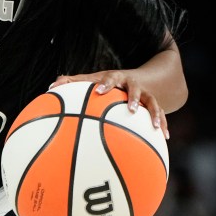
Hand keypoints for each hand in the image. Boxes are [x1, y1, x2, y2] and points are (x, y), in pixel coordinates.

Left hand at [49, 70, 168, 137]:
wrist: (138, 78)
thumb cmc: (107, 83)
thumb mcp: (92, 80)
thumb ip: (73, 83)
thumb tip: (50, 86)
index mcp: (116, 78)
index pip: (110, 78)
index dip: (105, 84)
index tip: (98, 91)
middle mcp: (132, 85)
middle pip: (135, 89)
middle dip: (134, 98)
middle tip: (131, 109)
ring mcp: (146, 94)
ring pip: (153, 102)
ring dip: (155, 113)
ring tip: (156, 126)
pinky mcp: (154, 105)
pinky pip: (161, 115)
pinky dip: (163, 125)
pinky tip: (165, 137)